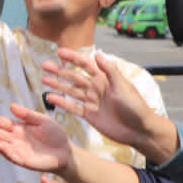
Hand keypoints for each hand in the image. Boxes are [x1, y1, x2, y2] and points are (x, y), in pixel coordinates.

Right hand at [0, 104, 73, 174]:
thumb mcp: (41, 120)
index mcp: (19, 128)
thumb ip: (27, 115)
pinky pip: (11, 155)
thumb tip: (11, 106)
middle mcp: (15, 139)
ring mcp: (18, 150)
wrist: (66, 152)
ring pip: (2, 144)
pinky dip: (3, 150)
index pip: (2, 123)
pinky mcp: (23, 160)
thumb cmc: (55, 135)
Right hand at [42, 50, 178, 161]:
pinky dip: (62, 102)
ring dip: (58, 85)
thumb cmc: (134, 106)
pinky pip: (73, 107)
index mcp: (104, 79)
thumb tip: (97, 53)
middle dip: (60, 71)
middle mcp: (96, 88)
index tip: (59, 52)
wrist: (138, 130)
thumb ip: (109, 70)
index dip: (73, 58)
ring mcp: (92, 102)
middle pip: (74, 77)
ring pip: (71, 91)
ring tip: (44, 79)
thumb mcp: (122, 86)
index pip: (86, 65)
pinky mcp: (89, 115)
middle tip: (44, 65)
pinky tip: (50, 98)